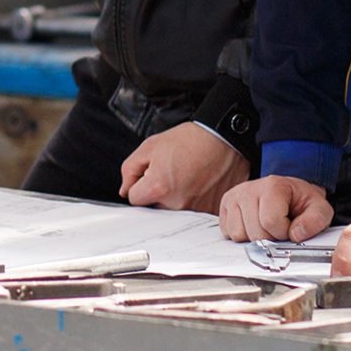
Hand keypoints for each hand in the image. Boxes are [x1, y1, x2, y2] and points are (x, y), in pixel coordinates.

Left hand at [119, 123, 250, 211]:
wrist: (224, 137)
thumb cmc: (191, 139)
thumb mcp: (151, 145)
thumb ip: (130, 170)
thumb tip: (126, 190)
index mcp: (159, 187)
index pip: (136, 199)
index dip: (140, 184)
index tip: (151, 175)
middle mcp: (177, 203)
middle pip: (156, 208)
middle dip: (159, 194)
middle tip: (173, 174)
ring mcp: (196, 209)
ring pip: (175, 212)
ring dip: (177, 198)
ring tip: (189, 177)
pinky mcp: (212, 211)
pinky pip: (196, 212)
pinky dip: (196, 201)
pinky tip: (200, 184)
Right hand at [217, 174, 333, 241]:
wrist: (288, 192)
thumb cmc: (300, 202)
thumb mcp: (318, 209)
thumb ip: (315, 221)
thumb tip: (296, 235)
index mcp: (273, 185)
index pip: (271, 221)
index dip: (284, 232)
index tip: (290, 227)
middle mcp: (250, 188)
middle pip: (255, 232)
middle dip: (270, 238)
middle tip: (278, 227)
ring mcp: (235, 196)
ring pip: (239, 235)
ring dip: (254, 238)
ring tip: (265, 226)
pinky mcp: (225, 205)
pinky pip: (228, 234)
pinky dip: (242, 236)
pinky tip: (253, 225)